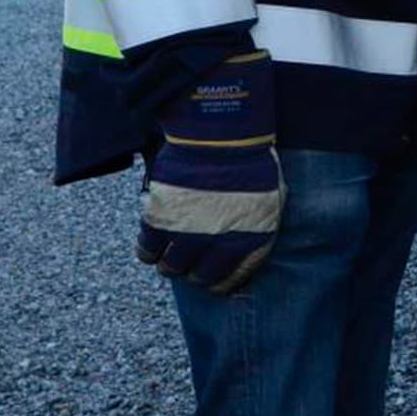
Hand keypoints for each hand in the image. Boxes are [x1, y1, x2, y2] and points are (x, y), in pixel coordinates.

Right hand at [136, 49, 284, 293]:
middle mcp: (219, 242)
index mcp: (250, 239)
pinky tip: (152, 242)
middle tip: (188, 260)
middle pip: (197, 276)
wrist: (221, 134)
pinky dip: (147, 250)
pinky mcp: (161, 218)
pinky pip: (147, 251)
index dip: (217, 281)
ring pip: (170, 268)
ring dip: (169, 263)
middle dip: (192, 271)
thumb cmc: (249, 163)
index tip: (210, 278)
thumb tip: (246, 258)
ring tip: (170, 251)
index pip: (229, 278)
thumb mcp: (269, 199)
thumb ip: (258, 229)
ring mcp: (188, 232)